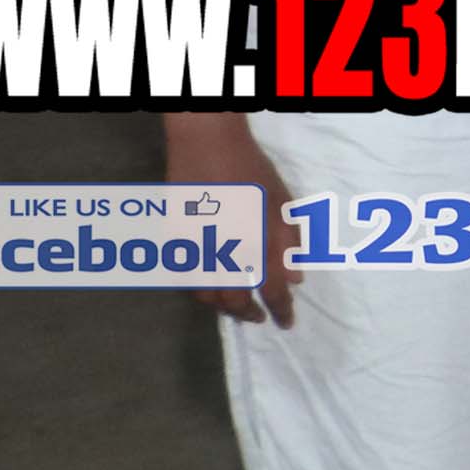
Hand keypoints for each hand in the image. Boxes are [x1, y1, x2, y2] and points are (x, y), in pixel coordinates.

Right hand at [169, 111, 291, 326]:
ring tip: (236, 306)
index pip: (272, 292)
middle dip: (248, 314)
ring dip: (222, 306)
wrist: (206, 146)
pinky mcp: (174, 241)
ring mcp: (195, 249)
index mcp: (257, 245)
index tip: (286, 323)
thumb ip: (290, 245)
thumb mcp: (284, 205)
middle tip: (259, 318)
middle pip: (234, 301)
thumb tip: (295, 279)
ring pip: (205, 295)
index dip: (281, 311)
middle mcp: (224, 254)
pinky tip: (212, 287)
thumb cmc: (252, 172)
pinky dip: (200, 289)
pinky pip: (185, 277)